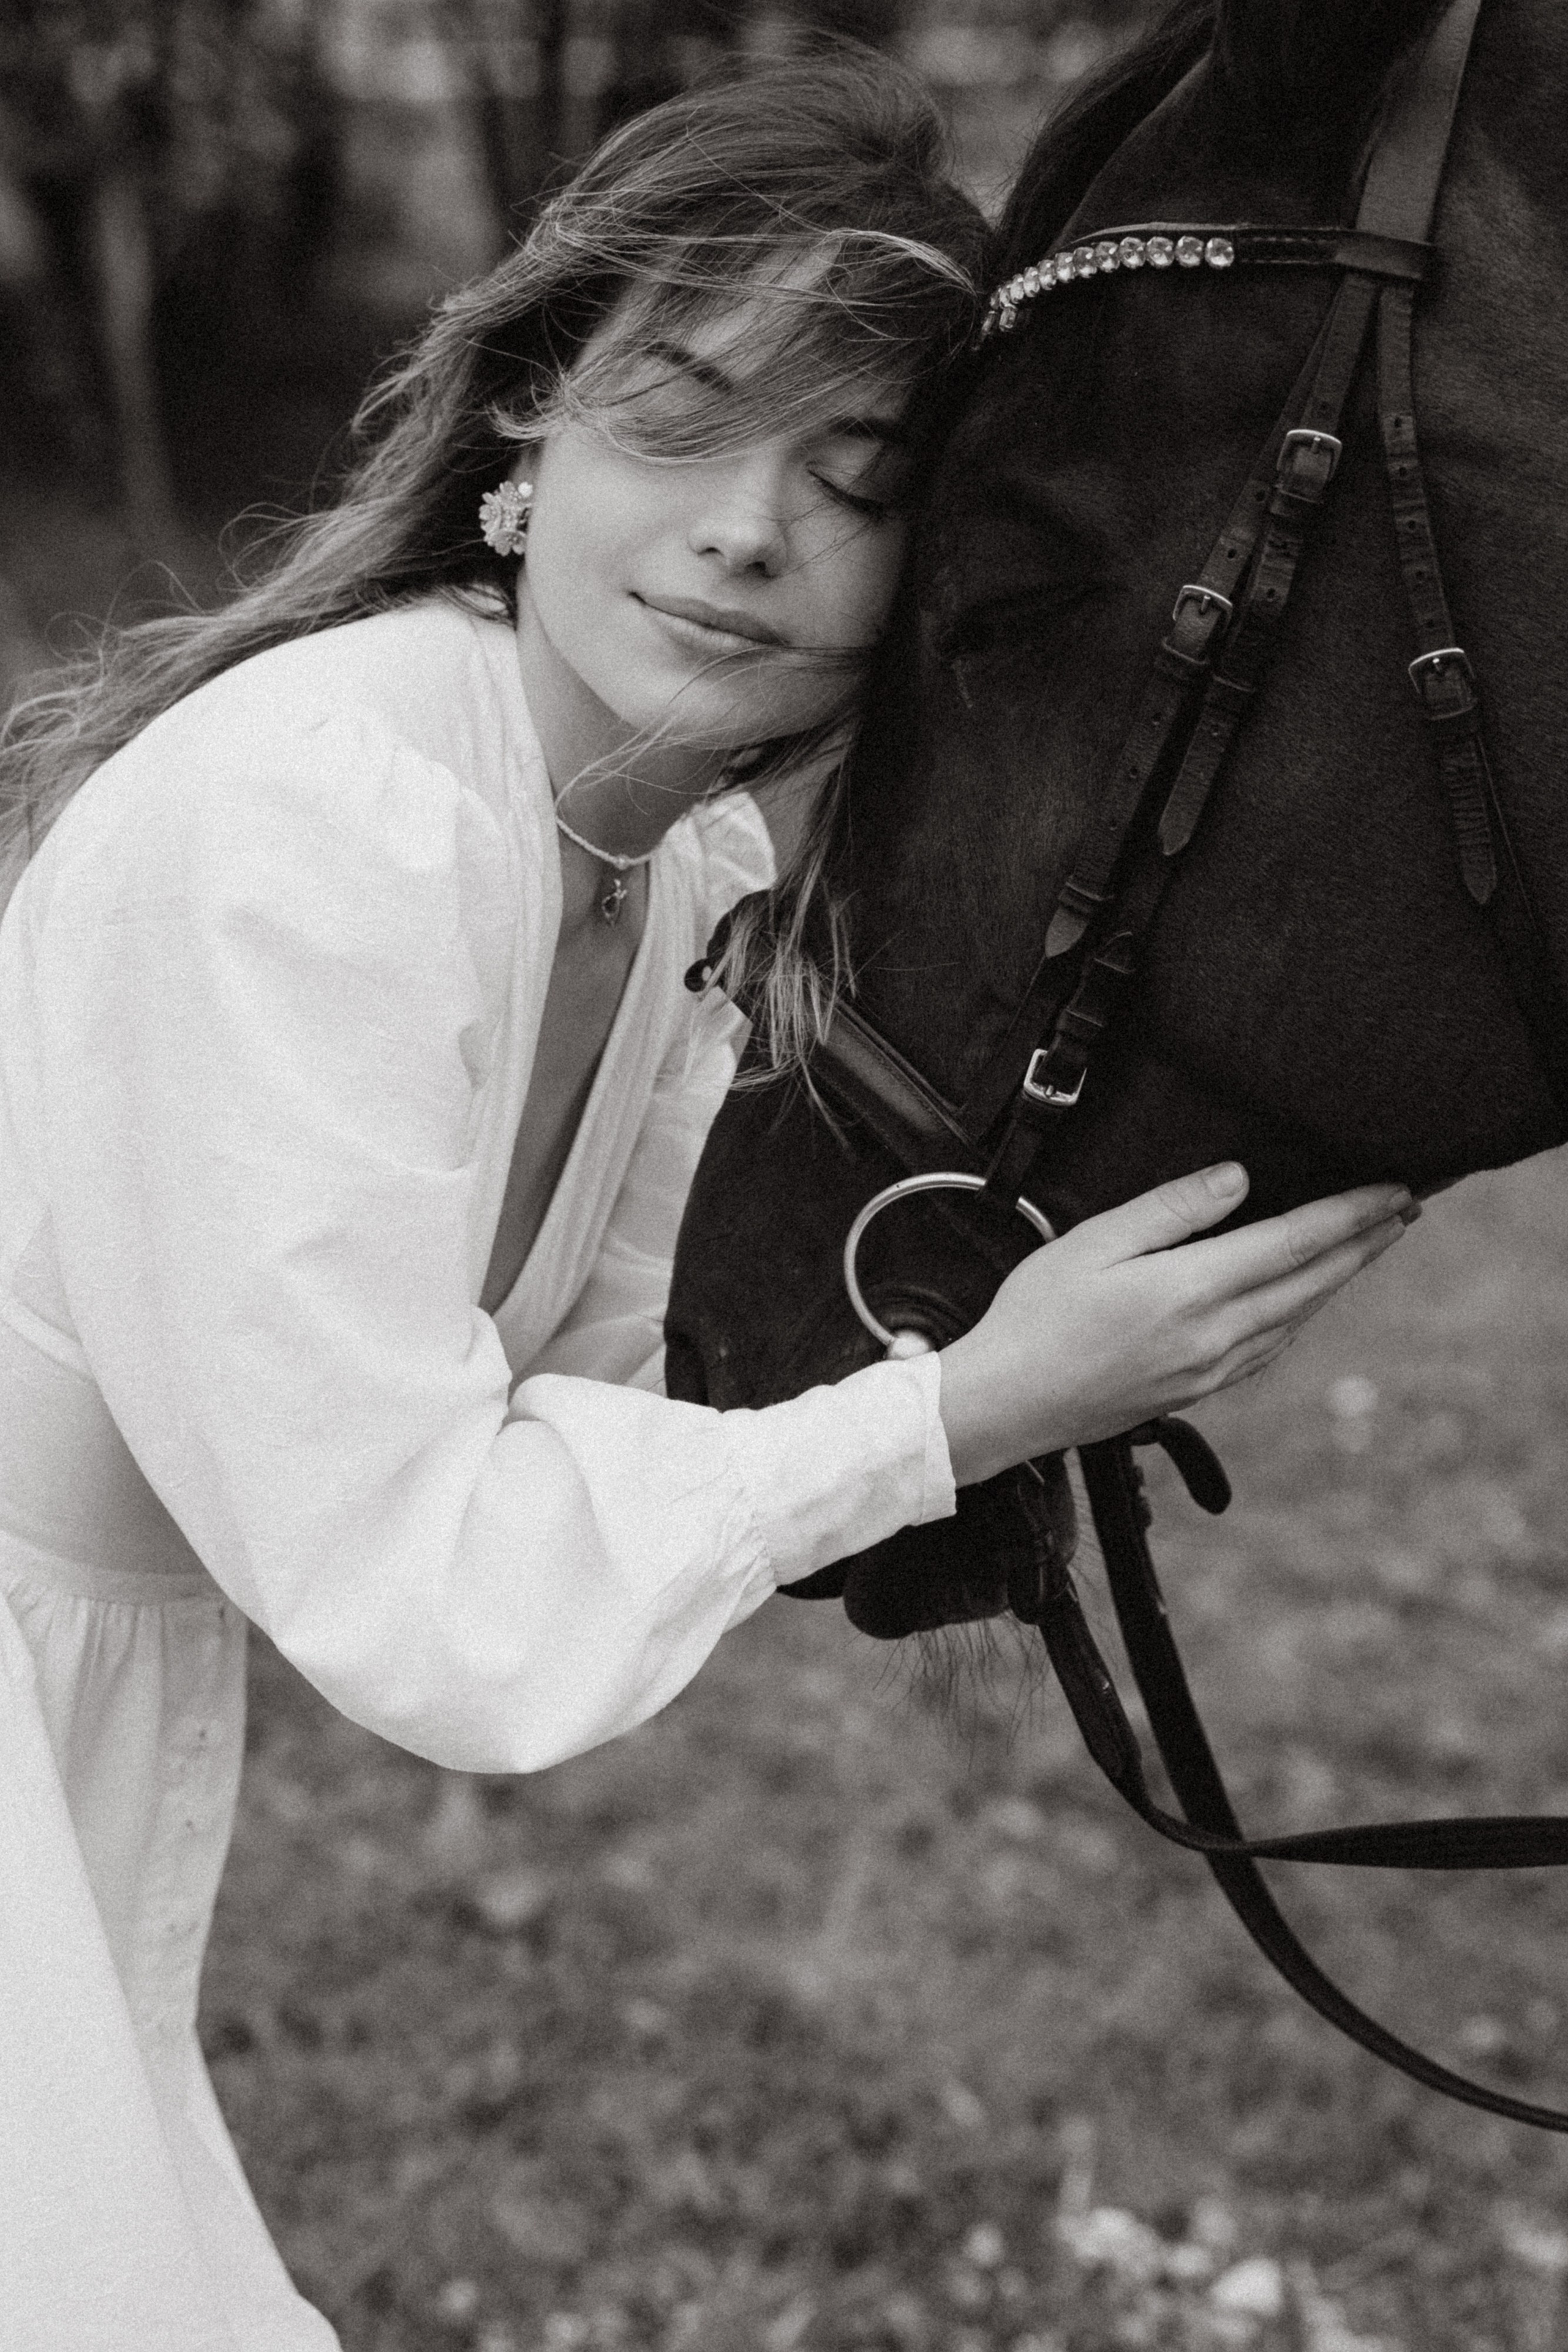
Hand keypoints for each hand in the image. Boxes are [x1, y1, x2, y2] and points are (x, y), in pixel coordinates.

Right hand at [936, 1163, 1415, 1487]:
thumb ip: (1171, 1209)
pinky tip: (1305, 1302)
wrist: (1007, 1405)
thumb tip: (1239, 1179)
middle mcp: (1214, 1335)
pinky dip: (1301, 1315)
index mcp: (1191, 1290)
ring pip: (1298, 1317)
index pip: (1295, 1242)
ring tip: (1369, 1247)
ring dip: (1340, 1279)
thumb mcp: (1093, 1243)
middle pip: (1312, 1282)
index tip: (1395, 1189)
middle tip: (1407, 1210)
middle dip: (1365, 1243)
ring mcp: (1210, 1370)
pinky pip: (1270, 1348)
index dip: (1351, 1214)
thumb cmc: (1036, 1316)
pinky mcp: (1197, 1391)